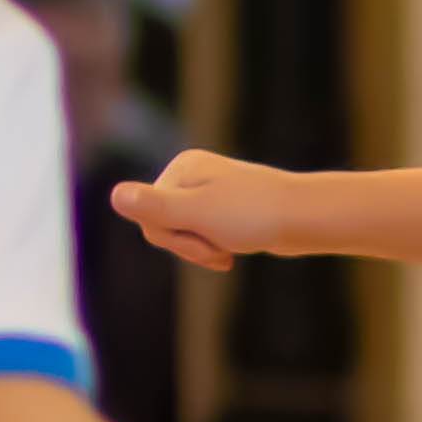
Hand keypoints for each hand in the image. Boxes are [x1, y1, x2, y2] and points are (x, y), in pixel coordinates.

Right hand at [111, 153, 319, 273]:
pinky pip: (203, 234)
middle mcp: (192, 173)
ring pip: (184, 233)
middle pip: (164, 224)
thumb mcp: (198, 214)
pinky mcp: (225, 206)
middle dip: (189, 245)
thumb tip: (114, 196)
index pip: (150, 216)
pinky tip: (232, 253)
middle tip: (222, 251)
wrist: (306, 219)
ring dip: (203, 249)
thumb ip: (155, 207)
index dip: (174, 240)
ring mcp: (209, 189)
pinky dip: (214, 247)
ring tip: (232, 250)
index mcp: (182, 168)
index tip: (208, 242)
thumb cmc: (253, 215)